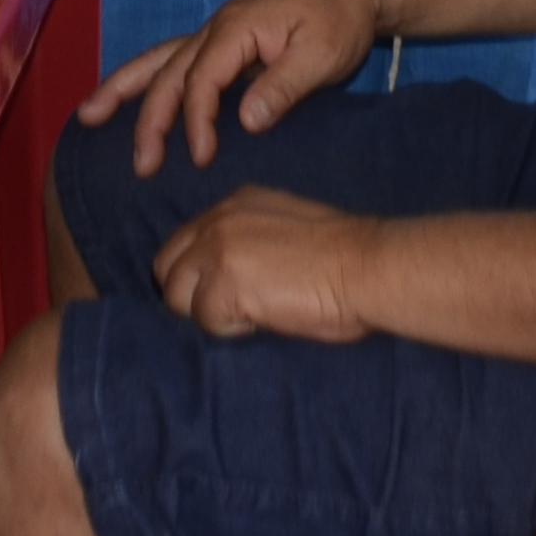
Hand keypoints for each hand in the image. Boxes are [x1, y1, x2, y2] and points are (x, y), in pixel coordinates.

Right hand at [80, 0, 379, 175]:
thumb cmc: (341, 19)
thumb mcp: (323, 55)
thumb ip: (283, 87)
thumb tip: (245, 122)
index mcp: (237, 27)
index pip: (200, 80)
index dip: (195, 122)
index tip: (201, 158)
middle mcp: (217, 26)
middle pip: (168, 73)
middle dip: (148, 119)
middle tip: (141, 165)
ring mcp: (216, 31)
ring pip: (159, 61)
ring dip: (124, 89)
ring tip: (88, 116)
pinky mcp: (224, 41)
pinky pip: (174, 60)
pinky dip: (146, 78)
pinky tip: (128, 98)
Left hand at [150, 188, 383, 343]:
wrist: (369, 267)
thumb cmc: (345, 257)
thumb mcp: (286, 228)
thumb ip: (248, 240)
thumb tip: (224, 275)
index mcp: (233, 204)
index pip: (183, 243)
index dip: (196, 276)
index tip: (222, 294)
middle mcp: (217, 221)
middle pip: (166, 269)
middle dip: (188, 296)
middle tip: (230, 312)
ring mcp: (217, 252)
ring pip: (177, 299)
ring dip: (209, 315)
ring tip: (252, 316)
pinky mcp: (224, 285)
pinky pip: (205, 322)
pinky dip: (230, 330)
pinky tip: (263, 322)